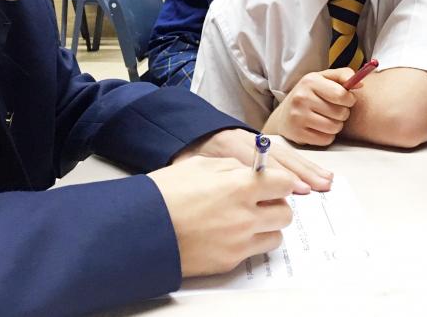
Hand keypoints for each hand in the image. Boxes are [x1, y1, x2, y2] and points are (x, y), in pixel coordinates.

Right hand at [150, 156, 294, 276]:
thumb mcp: (200, 165)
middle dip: (275, 205)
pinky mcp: (229, 261)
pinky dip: (248, 243)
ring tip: (246, 220)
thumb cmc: (165, 193)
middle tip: (260, 202)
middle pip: (285, 213)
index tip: (272, 183)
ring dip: (266, 227)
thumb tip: (251, 172)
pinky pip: (253, 252)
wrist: (141, 228)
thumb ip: (233, 167)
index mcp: (241, 187)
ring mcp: (239, 242)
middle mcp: (246, 216)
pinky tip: (229, 234)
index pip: (284, 183)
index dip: (279, 182)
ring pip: (275, 236)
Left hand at [175, 128, 332, 191]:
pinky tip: (314, 172)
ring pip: (285, 152)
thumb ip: (207, 178)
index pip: (258, 163)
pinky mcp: (260, 140)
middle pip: (278, 155)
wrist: (186, 127)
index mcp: (228, 145)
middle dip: (300, 172)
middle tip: (319, 186)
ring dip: (307, 168)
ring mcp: (255, 139)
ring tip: (325, 181)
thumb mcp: (190, 166)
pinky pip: (284, 150)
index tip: (298, 189)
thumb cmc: (187, 153)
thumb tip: (222, 197)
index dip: (280, 176)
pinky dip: (301, 162)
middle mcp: (246, 140)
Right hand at [264, 68, 357, 146]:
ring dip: (336, 125)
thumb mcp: (323, 78)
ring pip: (335, 128)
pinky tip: (319, 129)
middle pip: (341, 113)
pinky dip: (327, 136)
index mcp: (310, 81)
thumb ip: (343, 75)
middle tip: (334, 110)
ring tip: (327, 119)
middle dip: (343, 113)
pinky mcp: (297, 134)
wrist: (284, 114)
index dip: (349, 99)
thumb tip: (360, 84)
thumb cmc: (310, 94)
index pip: (342, 94)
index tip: (346, 100)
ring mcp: (298, 117)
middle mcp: (302, 98)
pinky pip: (326, 139)